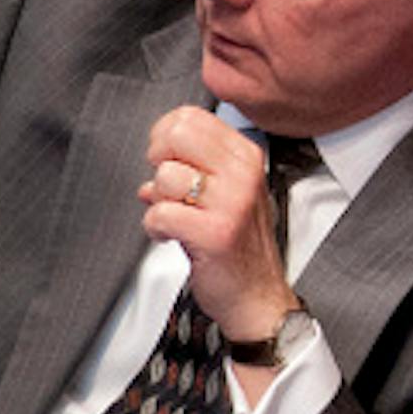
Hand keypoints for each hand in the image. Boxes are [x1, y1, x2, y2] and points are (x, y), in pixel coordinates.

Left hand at [138, 106, 299, 346]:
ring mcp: (231, 202)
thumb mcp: (229, 193)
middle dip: (158, 160)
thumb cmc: (240, 245)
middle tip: (168, 186)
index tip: (171, 161)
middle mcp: (243, 174)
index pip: (191, 118)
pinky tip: (173, 236)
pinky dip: (156, 229)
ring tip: (175, 216)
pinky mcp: (214, 232)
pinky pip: (159, 214)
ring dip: (158, 201)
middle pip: (176, 134)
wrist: (257, 295)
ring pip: (164, 177)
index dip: (166, 137)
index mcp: (246, 158)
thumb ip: (198, 166)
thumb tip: (155, 153)